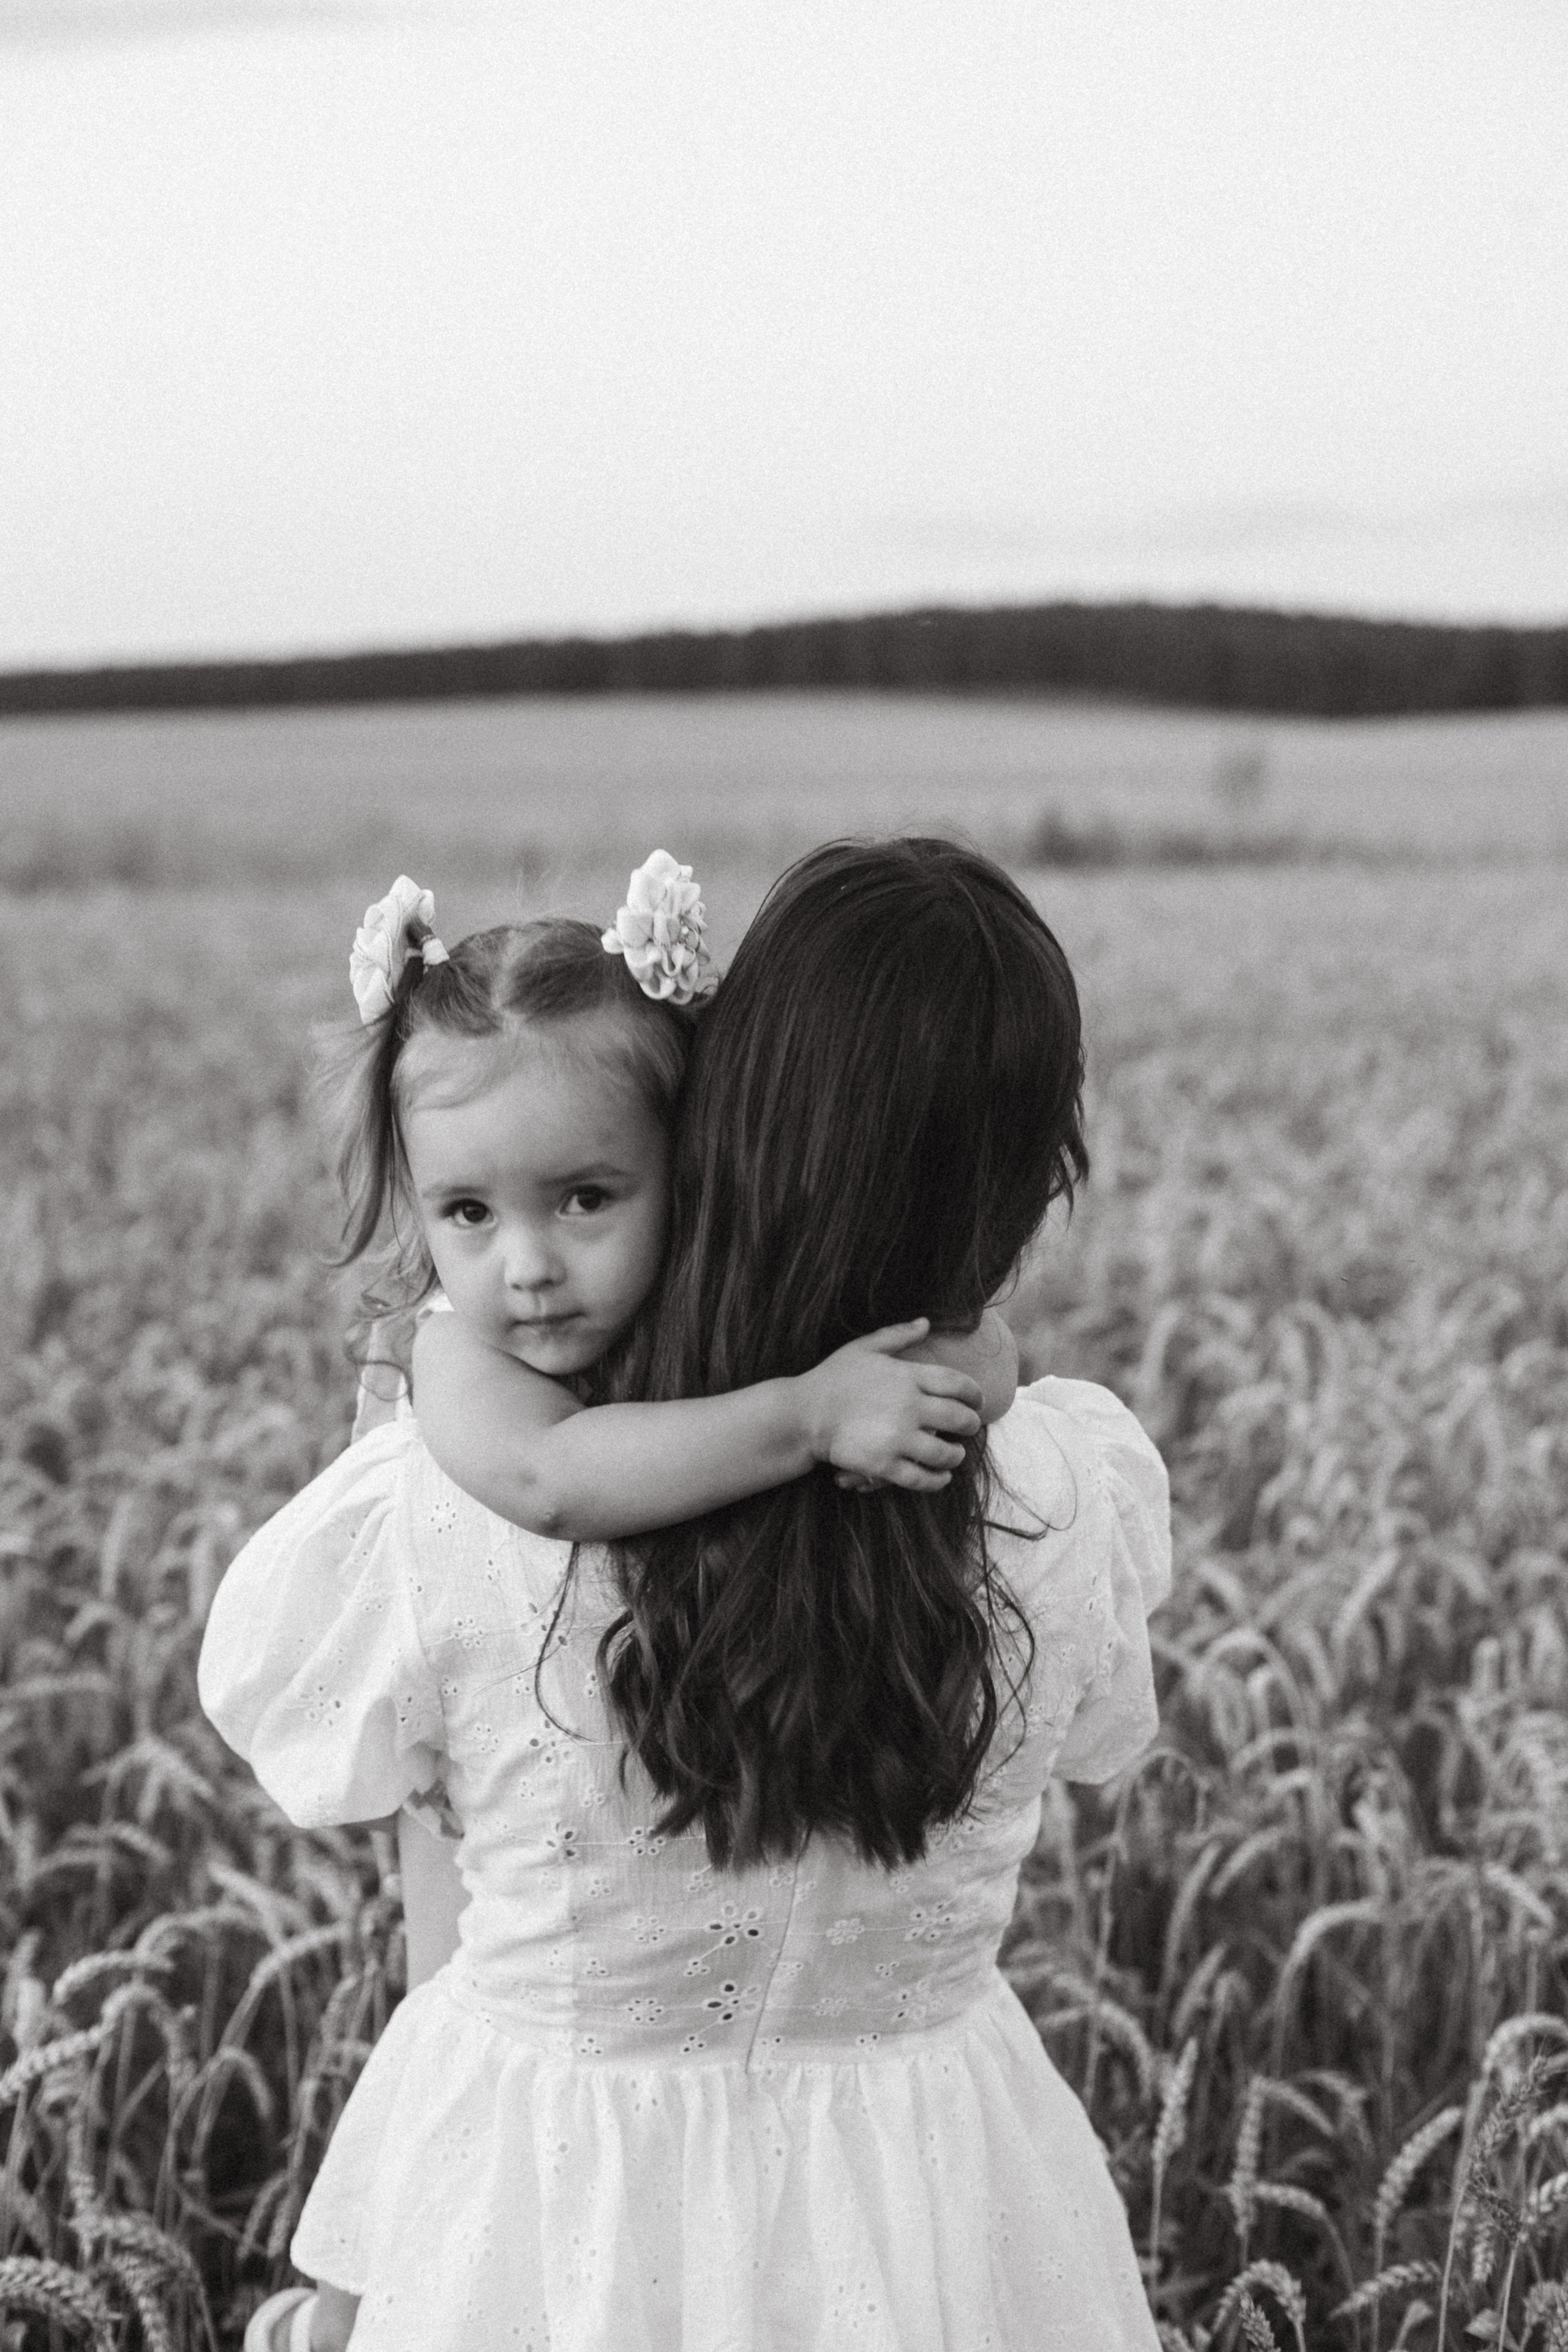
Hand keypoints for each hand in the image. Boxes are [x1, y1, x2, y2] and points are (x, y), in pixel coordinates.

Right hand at [798, 1319, 983, 1492]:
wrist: (804, 1413)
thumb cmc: (833, 1377)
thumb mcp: (864, 1347)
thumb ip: (898, 1335)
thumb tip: (926, 1322)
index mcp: (907, 1376)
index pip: (958, 1384)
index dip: (974, 1394)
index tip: (977, 1401)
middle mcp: (909, 1407)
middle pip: (959, 1419)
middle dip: (970, 1425)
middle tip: (969, 1428)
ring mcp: (897, 1438)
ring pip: (945, 1453)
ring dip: (956, 1455)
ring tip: (955, 1455)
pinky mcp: (884, 1465)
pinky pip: (922, 1478)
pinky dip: (937, 1480)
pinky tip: (941, 1476)